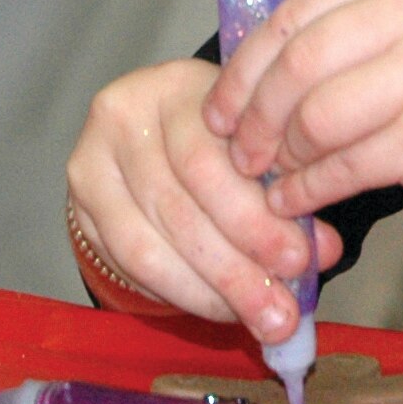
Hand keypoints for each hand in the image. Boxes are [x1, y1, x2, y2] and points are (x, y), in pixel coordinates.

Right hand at [67, 59, 339, 338]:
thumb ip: (286, 186)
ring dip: (209, 291)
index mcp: (179, 84)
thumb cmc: (221, 129)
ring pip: (150, 244)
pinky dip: (179, 291)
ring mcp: (91, 160)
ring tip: (256, 319)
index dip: (255, 216)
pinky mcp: (79, 205)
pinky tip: (217, 307)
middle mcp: (125, 114)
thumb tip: (323, 252)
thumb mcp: (255, 137)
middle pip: (180, 206)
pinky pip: (128, 262)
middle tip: (280, 310)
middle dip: (237, 266)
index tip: (300, 260)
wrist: (154, 122)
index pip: (209, 160)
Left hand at [203, 0, 402, 227]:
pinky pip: (342, 169)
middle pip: (297, 65)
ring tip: (279, 177)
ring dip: (282, 160)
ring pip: (314, 120)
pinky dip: (308, 192)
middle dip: (252, 119)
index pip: (296, 13)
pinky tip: (303, 200)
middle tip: (240, 155)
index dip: (243, 68)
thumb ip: (354, 28)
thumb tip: (246, 72)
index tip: (219, 108)